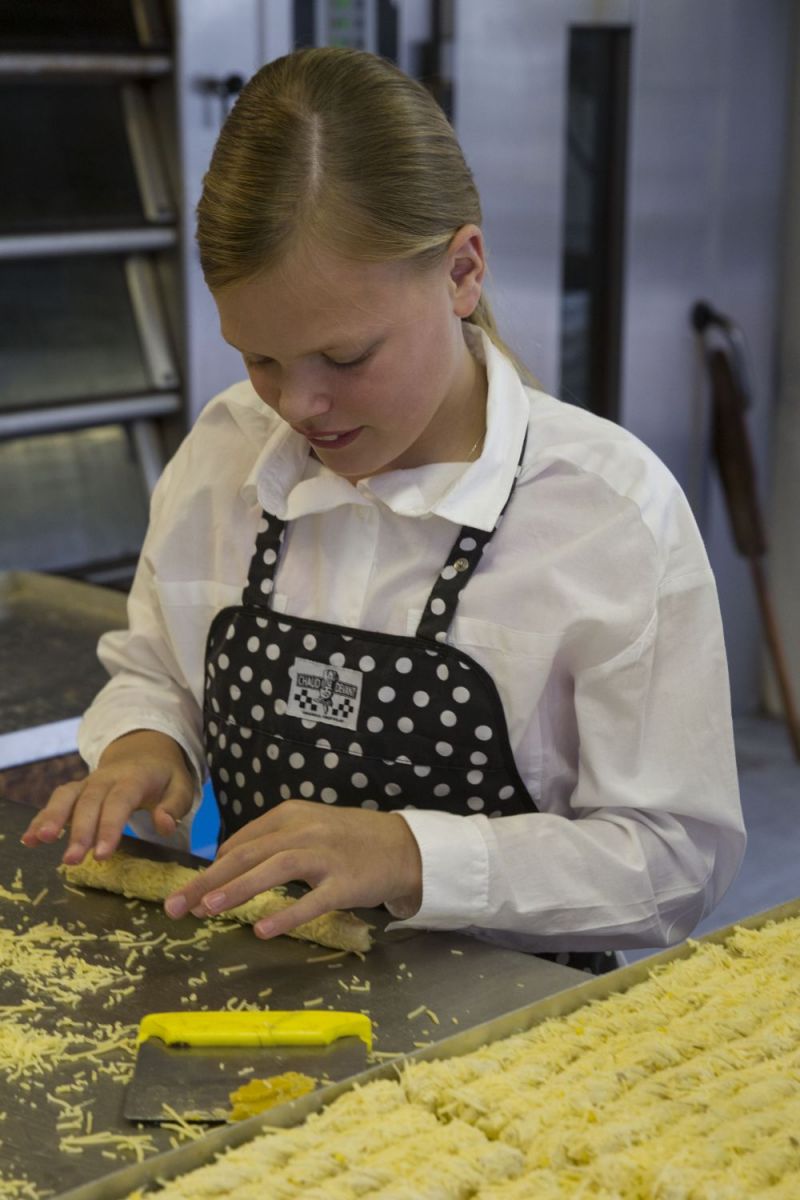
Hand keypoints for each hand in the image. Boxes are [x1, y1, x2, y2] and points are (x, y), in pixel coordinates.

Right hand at [20, 730, 193, 864]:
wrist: (145, 751)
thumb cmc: (165, 777)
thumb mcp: (182, 786)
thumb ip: (175, 806)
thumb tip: (164, 826)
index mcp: (135, 777)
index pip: (120, 801)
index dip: (109, 826)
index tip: (101, 854)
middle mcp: (107, 778)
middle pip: (90, 802)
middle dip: (79, 831)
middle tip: (72, 859)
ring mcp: (88, 782)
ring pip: (67, 797)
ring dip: (52, 818)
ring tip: (40, 840)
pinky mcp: (76, 790)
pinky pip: (57, 800)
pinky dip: (42, 818)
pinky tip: (29, 839)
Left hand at [163, 799, 422, 937]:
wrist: (404, 846)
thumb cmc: (349, 840)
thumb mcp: (308, 826)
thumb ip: (271, 841)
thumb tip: (226, 862)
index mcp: (291, 814)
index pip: (241, 841)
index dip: (210, 867)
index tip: (187, 891)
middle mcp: (305, 830)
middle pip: (248, 854)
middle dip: (208, 879)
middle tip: (177, 904)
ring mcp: (327, 855)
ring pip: (275, 869)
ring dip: (238, 889)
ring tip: (208, 909)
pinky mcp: (348, 881)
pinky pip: (313, 900)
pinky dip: (286, 914)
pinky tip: (261, 929)